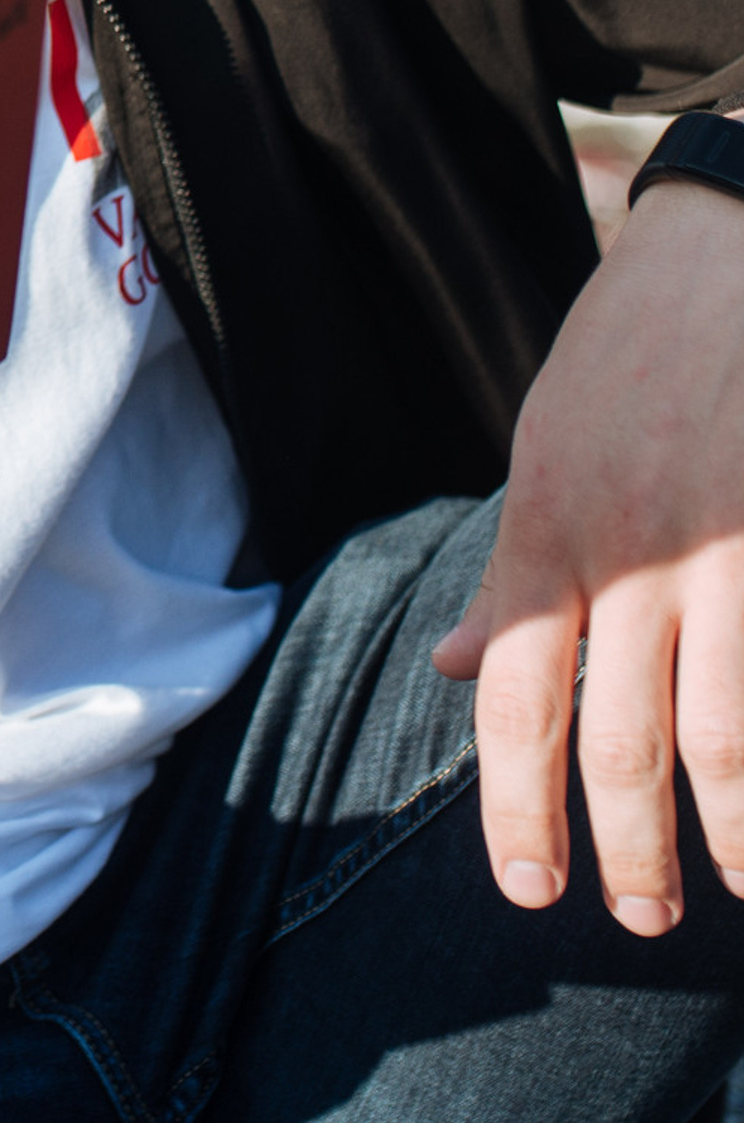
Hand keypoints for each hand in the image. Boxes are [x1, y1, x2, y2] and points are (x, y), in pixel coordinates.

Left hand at [433, 160, 743, 935]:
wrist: (733, 254)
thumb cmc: (630, 354)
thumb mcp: (544, 446)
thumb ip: (512, 569)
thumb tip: (458, 670)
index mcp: (549, 523)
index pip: (515, 693)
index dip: (518, 802)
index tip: (531, 885)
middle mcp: (631, 547)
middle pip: (617, 734)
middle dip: (627, 845)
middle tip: (638, 919)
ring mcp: (725, 549)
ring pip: (726, 730)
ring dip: (730, 830)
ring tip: (736, 887)